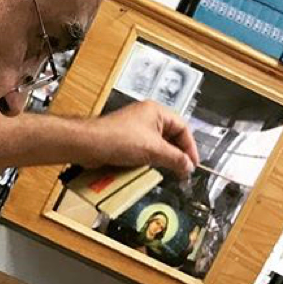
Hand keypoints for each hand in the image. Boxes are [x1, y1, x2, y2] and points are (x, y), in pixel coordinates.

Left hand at [79, 100, 198, 178]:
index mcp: (157, 112)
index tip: (193, 164)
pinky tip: (149, 170)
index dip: (190, 147)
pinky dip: (148, 161)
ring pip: (157, 146)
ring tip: (167, 172)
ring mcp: (135, 129)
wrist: (89, 146)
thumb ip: (175, 159)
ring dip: (162, 159)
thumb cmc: (118, 139)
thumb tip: (188, 166)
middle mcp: (147, 117)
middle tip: (182, 171)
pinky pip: (143, 151)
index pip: (183, 128)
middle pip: (171, 137)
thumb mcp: (153, 150)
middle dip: (176, 154)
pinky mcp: (125, 141)